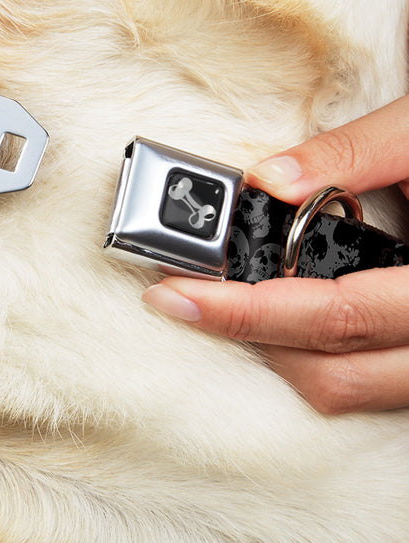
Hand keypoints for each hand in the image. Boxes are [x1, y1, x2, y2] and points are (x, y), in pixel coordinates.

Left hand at [143, 94, 408, 413]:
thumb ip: (352, 153)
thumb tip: (268, 179)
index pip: (336, 315)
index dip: (247, 312)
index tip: (177, 294)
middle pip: (333, 373)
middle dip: (246, 336)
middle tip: (182, 297)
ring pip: (348, 389)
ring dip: (276, 351)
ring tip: (224, 303)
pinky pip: (366, 381)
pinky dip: (312, 353)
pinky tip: (280, 312)